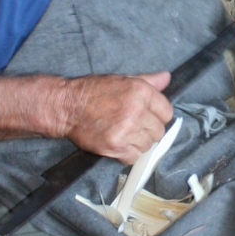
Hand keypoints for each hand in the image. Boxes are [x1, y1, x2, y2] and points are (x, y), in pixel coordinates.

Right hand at [57, 72, 171, 162]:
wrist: (67, 106)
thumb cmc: (94, 91)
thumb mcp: (122, 80)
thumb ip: (148, 81)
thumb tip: (167, 78)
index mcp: (141, 92)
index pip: (167, 113)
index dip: (158, 116)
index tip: (148, 117)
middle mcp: (137, 111)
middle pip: (159, 131)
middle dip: (148, 130)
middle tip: (133, 126)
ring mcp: (126, 130)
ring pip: (147, 145)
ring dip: (138, 143)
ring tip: (124, 134)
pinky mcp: (115, 146)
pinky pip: (133, 157)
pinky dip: (127, 154)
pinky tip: (118, 144)